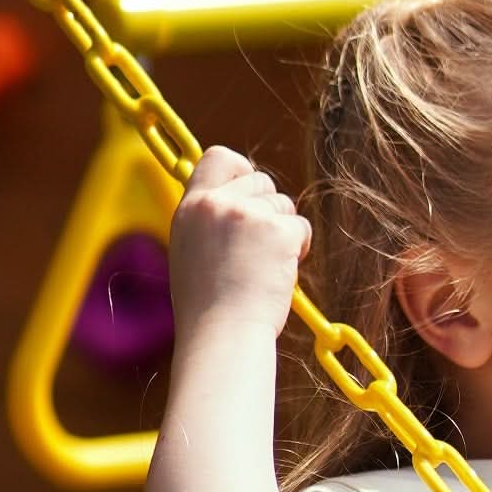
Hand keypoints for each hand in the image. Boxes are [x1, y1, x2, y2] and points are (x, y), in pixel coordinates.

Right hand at [167, 143, 307, 337]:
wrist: (222, 335)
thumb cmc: (208, 306)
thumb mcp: (192, 250)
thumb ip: (210, 220)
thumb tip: (240, 200)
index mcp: (190, 207)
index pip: (218, 156)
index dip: (240, 169)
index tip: (249, 194)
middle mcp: (217, 203)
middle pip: (260, 179)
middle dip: (268, 208)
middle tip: (260, 246)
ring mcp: (247, 215)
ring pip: (284, 203)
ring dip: (284, 230)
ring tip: (266, 265)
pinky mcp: (277, 231)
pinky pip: (302, 225)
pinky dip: (299, 246)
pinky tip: (282, 272)